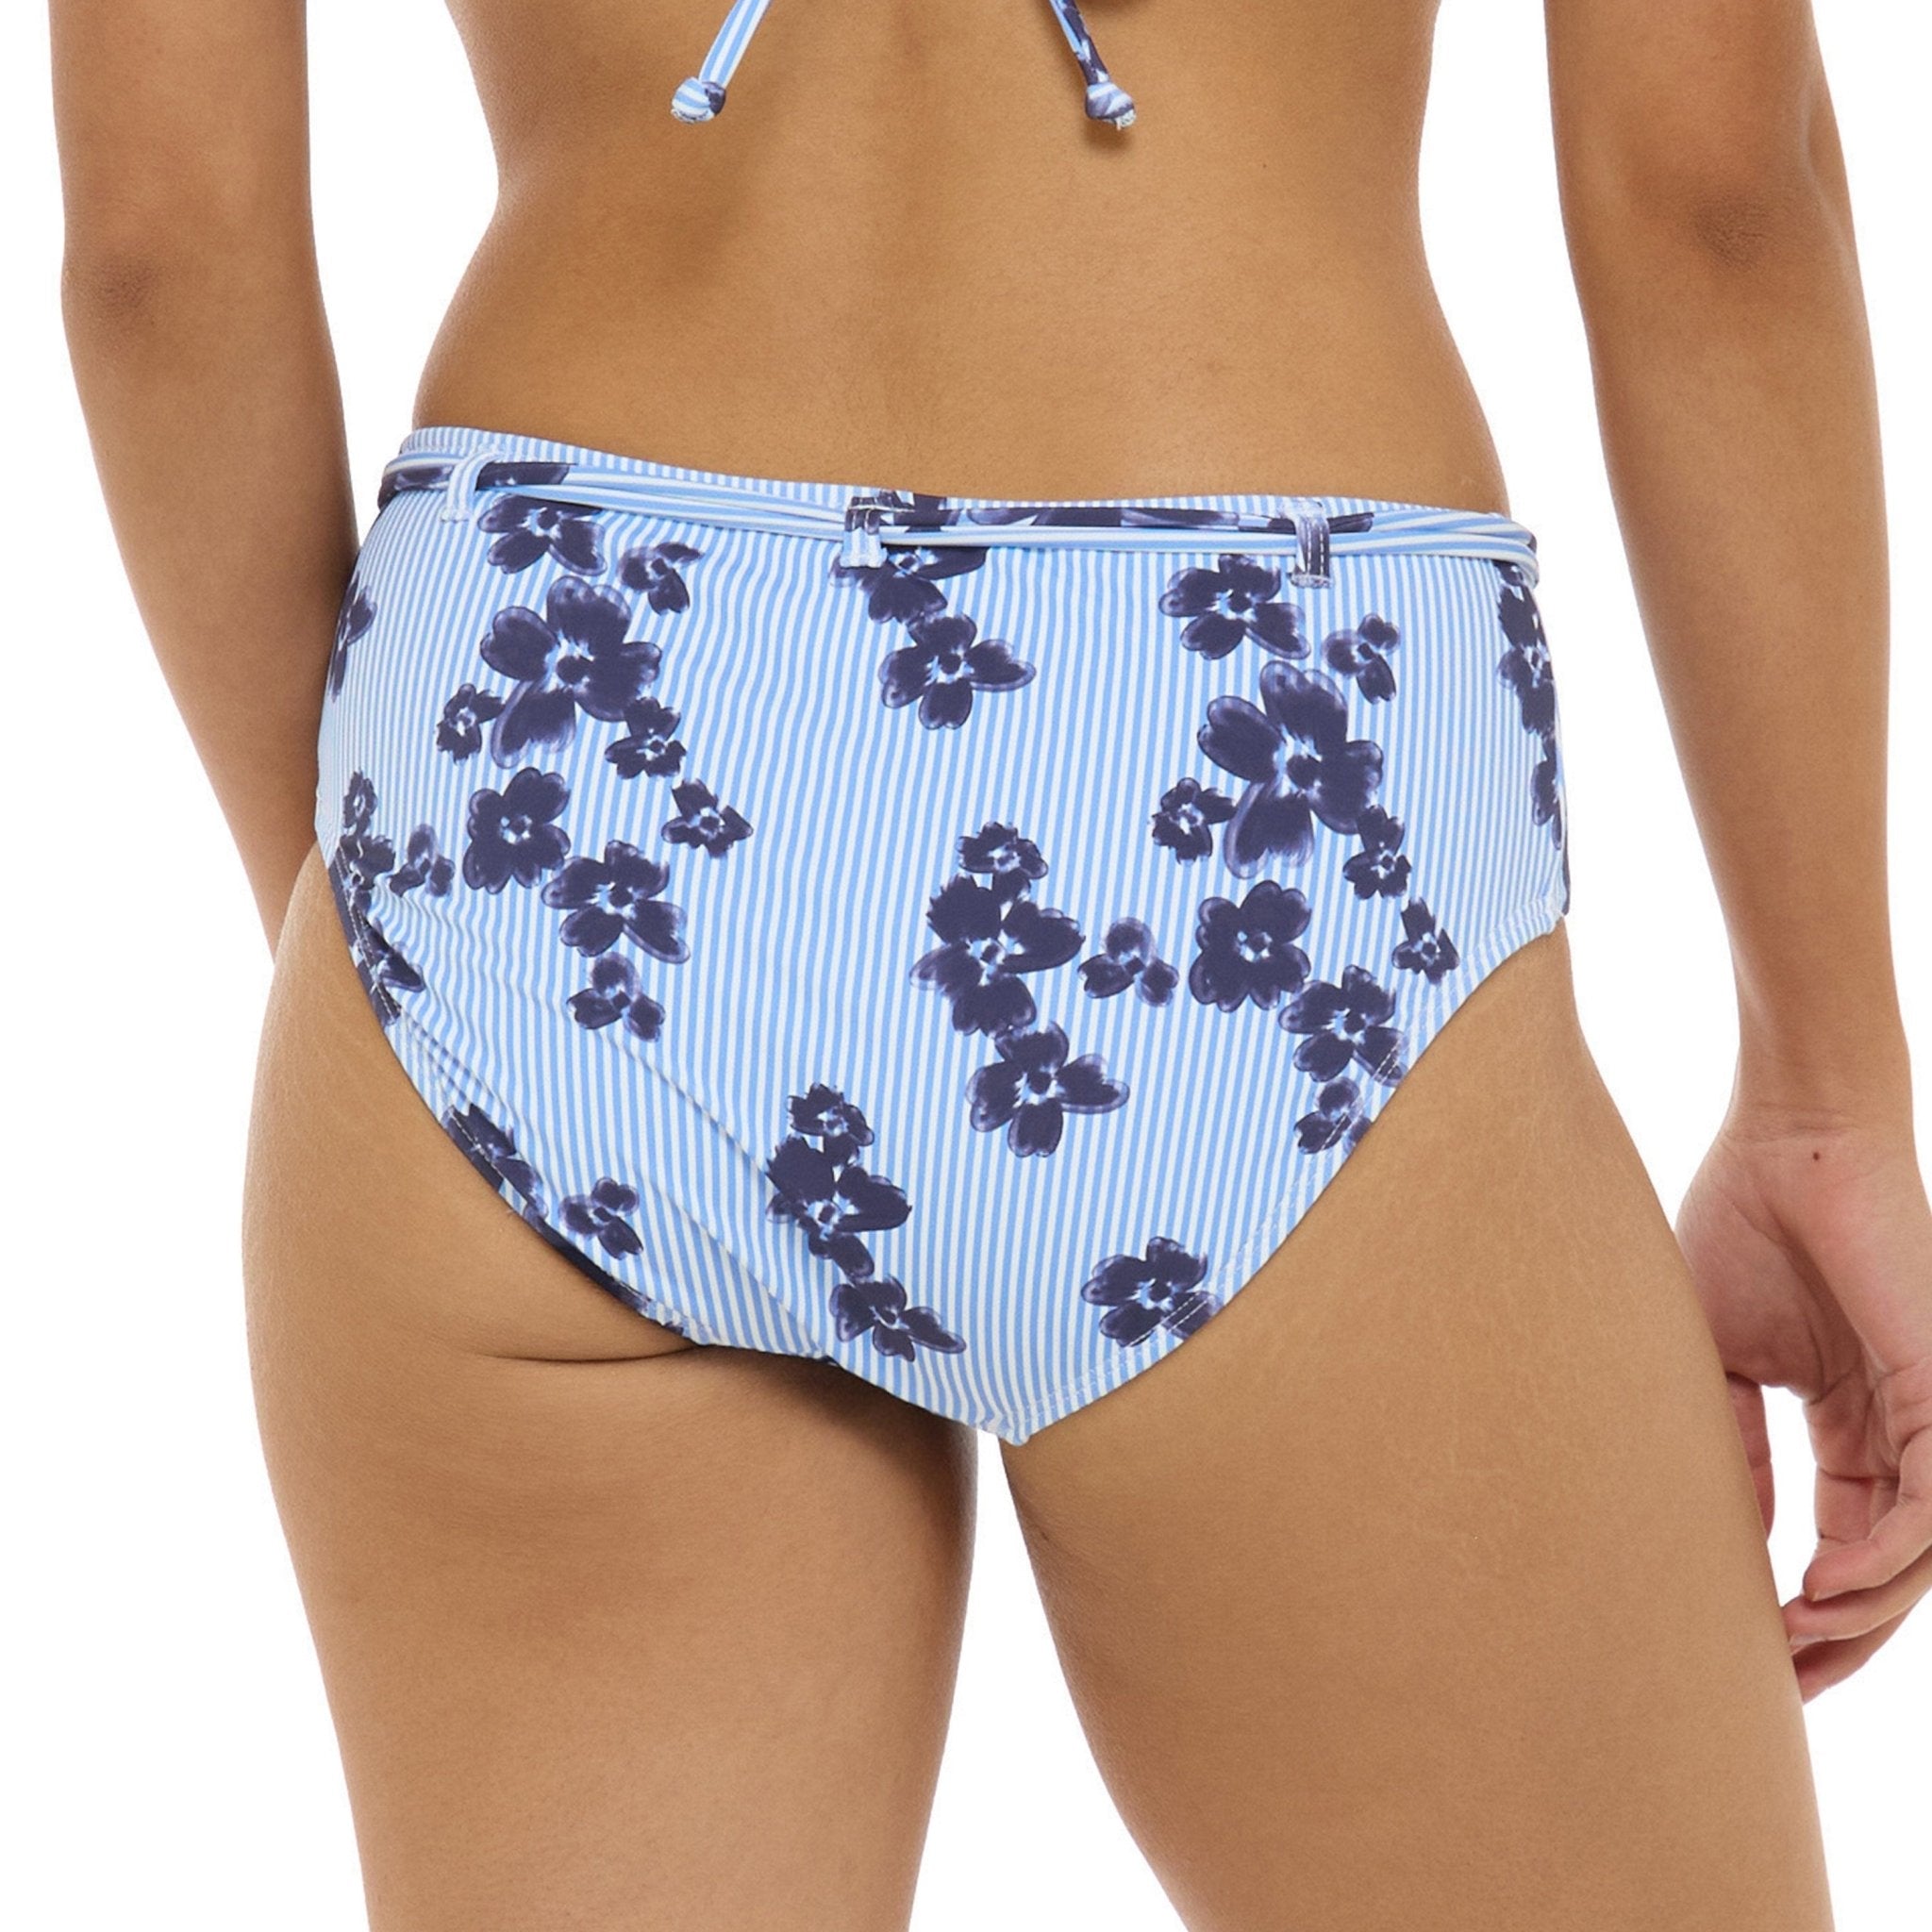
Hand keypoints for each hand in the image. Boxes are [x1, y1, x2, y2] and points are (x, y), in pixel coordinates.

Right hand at [1676, 1103, 1931, 1697]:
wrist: (1787, 1139)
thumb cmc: (1742, 1222)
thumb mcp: (1718, 1357)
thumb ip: (1729, 1446)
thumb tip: (1726, 1540)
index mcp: (1851, 1419)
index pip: (1844, 1539)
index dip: (1804, 1604)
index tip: (1748, 1652)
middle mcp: (1901, 1429)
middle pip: (1889, 1566)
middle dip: (1841, 1636)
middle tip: (1781, 1683)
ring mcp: (1928, 1412)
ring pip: (1921, 1550)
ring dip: (1863, 1610)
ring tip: (1796, 1640)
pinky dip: (1889, 1553)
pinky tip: (1829, 1583)